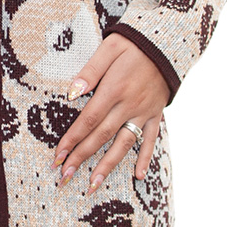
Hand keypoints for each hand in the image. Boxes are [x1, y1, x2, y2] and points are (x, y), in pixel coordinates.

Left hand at [52, 32, 169, 191]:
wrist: (167, 42)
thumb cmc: (133, 43)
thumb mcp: (109, 48)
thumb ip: (90, 70)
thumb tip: (71, 93)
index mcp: (114, 89)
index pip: (88, 120)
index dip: (72, 139)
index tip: (58, 156)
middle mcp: (129, 105)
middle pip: (102, 136)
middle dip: (82, 158)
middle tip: (65, 176)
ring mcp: (144, 112)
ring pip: (124, 144)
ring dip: (108, 166)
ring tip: (93, 184)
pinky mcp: (155, 114)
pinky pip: (151, 139)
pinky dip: (145, 158)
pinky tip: (138, 176)